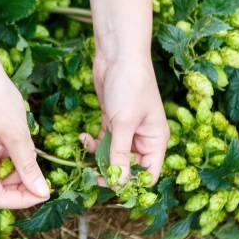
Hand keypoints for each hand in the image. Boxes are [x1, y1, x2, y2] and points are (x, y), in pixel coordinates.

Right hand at [0, 51, 49, 208]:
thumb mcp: (17, 134)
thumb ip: (28, 166)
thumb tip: (42, 192)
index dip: (23, 201)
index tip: (45, 191)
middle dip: (17, 193)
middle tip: (40, 182)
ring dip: (11, 179)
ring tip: (28, 159)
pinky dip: (4, 167)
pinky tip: (16, 151)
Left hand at [81, 55, 169, 184]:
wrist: (119, 55)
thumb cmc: (129, 85)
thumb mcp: (123, 122)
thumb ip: (119, 154)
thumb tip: (119, 182)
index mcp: (155, 140)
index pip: (149, 174)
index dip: (132, 183)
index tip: (111, 184)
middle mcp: (143, 138)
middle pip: (129, 167)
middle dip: (111, 171)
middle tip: (92, 176)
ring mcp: (127, 130)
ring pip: (113, 155)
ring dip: (98, 157)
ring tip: (85, 152)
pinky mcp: (112, 121)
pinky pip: (103, 142)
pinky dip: (92, 143)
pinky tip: (82, 137)